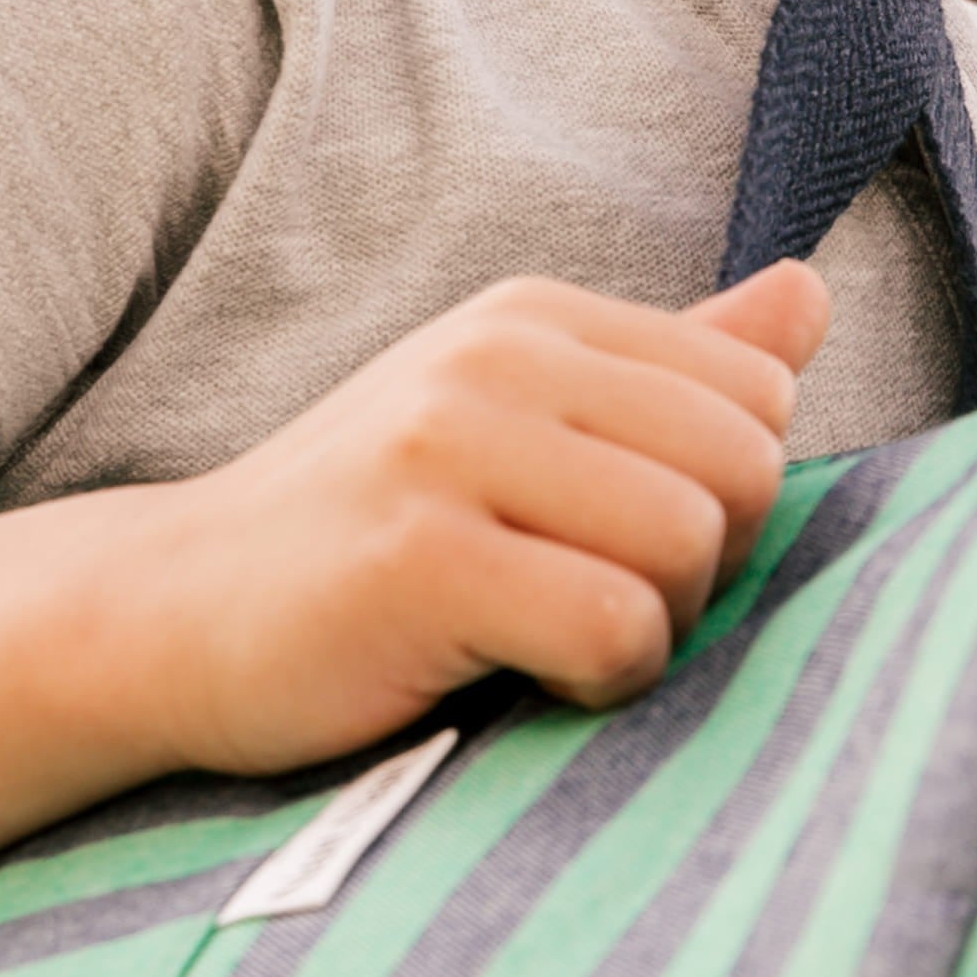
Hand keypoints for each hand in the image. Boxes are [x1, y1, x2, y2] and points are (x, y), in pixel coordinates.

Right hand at [127, 263, 831, 782]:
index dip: (722, 500)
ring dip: (651, 632)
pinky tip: (516, 679)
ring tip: (549, 644)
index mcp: (534, 319)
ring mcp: (449, 448)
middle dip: (704, 570)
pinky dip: (597, 684)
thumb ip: (665, 370)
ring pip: (689, 544)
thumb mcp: (512, 428)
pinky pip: (612, 628)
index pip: (757, 396)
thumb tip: (811, 292)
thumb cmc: (361, 538)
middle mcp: (496, 357)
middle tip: (592, 610)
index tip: (614, 549)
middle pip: (744, 468)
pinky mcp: (416, 556)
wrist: (165, 612)